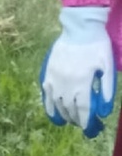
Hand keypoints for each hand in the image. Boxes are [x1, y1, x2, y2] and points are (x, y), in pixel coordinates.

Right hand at [42, 6, 115, 136]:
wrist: (79, 28)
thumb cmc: (96, 45)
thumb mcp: (108, 64)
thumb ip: (108, 86)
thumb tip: (105, 108)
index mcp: (82, 83)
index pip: (82, 108)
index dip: (84, 120)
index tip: (87, 127)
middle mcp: (66, 85)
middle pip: (69, 108)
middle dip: (75, 118)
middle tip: (81, 122)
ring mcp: (55, 80)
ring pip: (58, 104)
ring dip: (64, 114)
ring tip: (70, 119)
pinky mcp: (48, 75)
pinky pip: (47, 95)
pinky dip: (49, 107)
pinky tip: (53, 114)